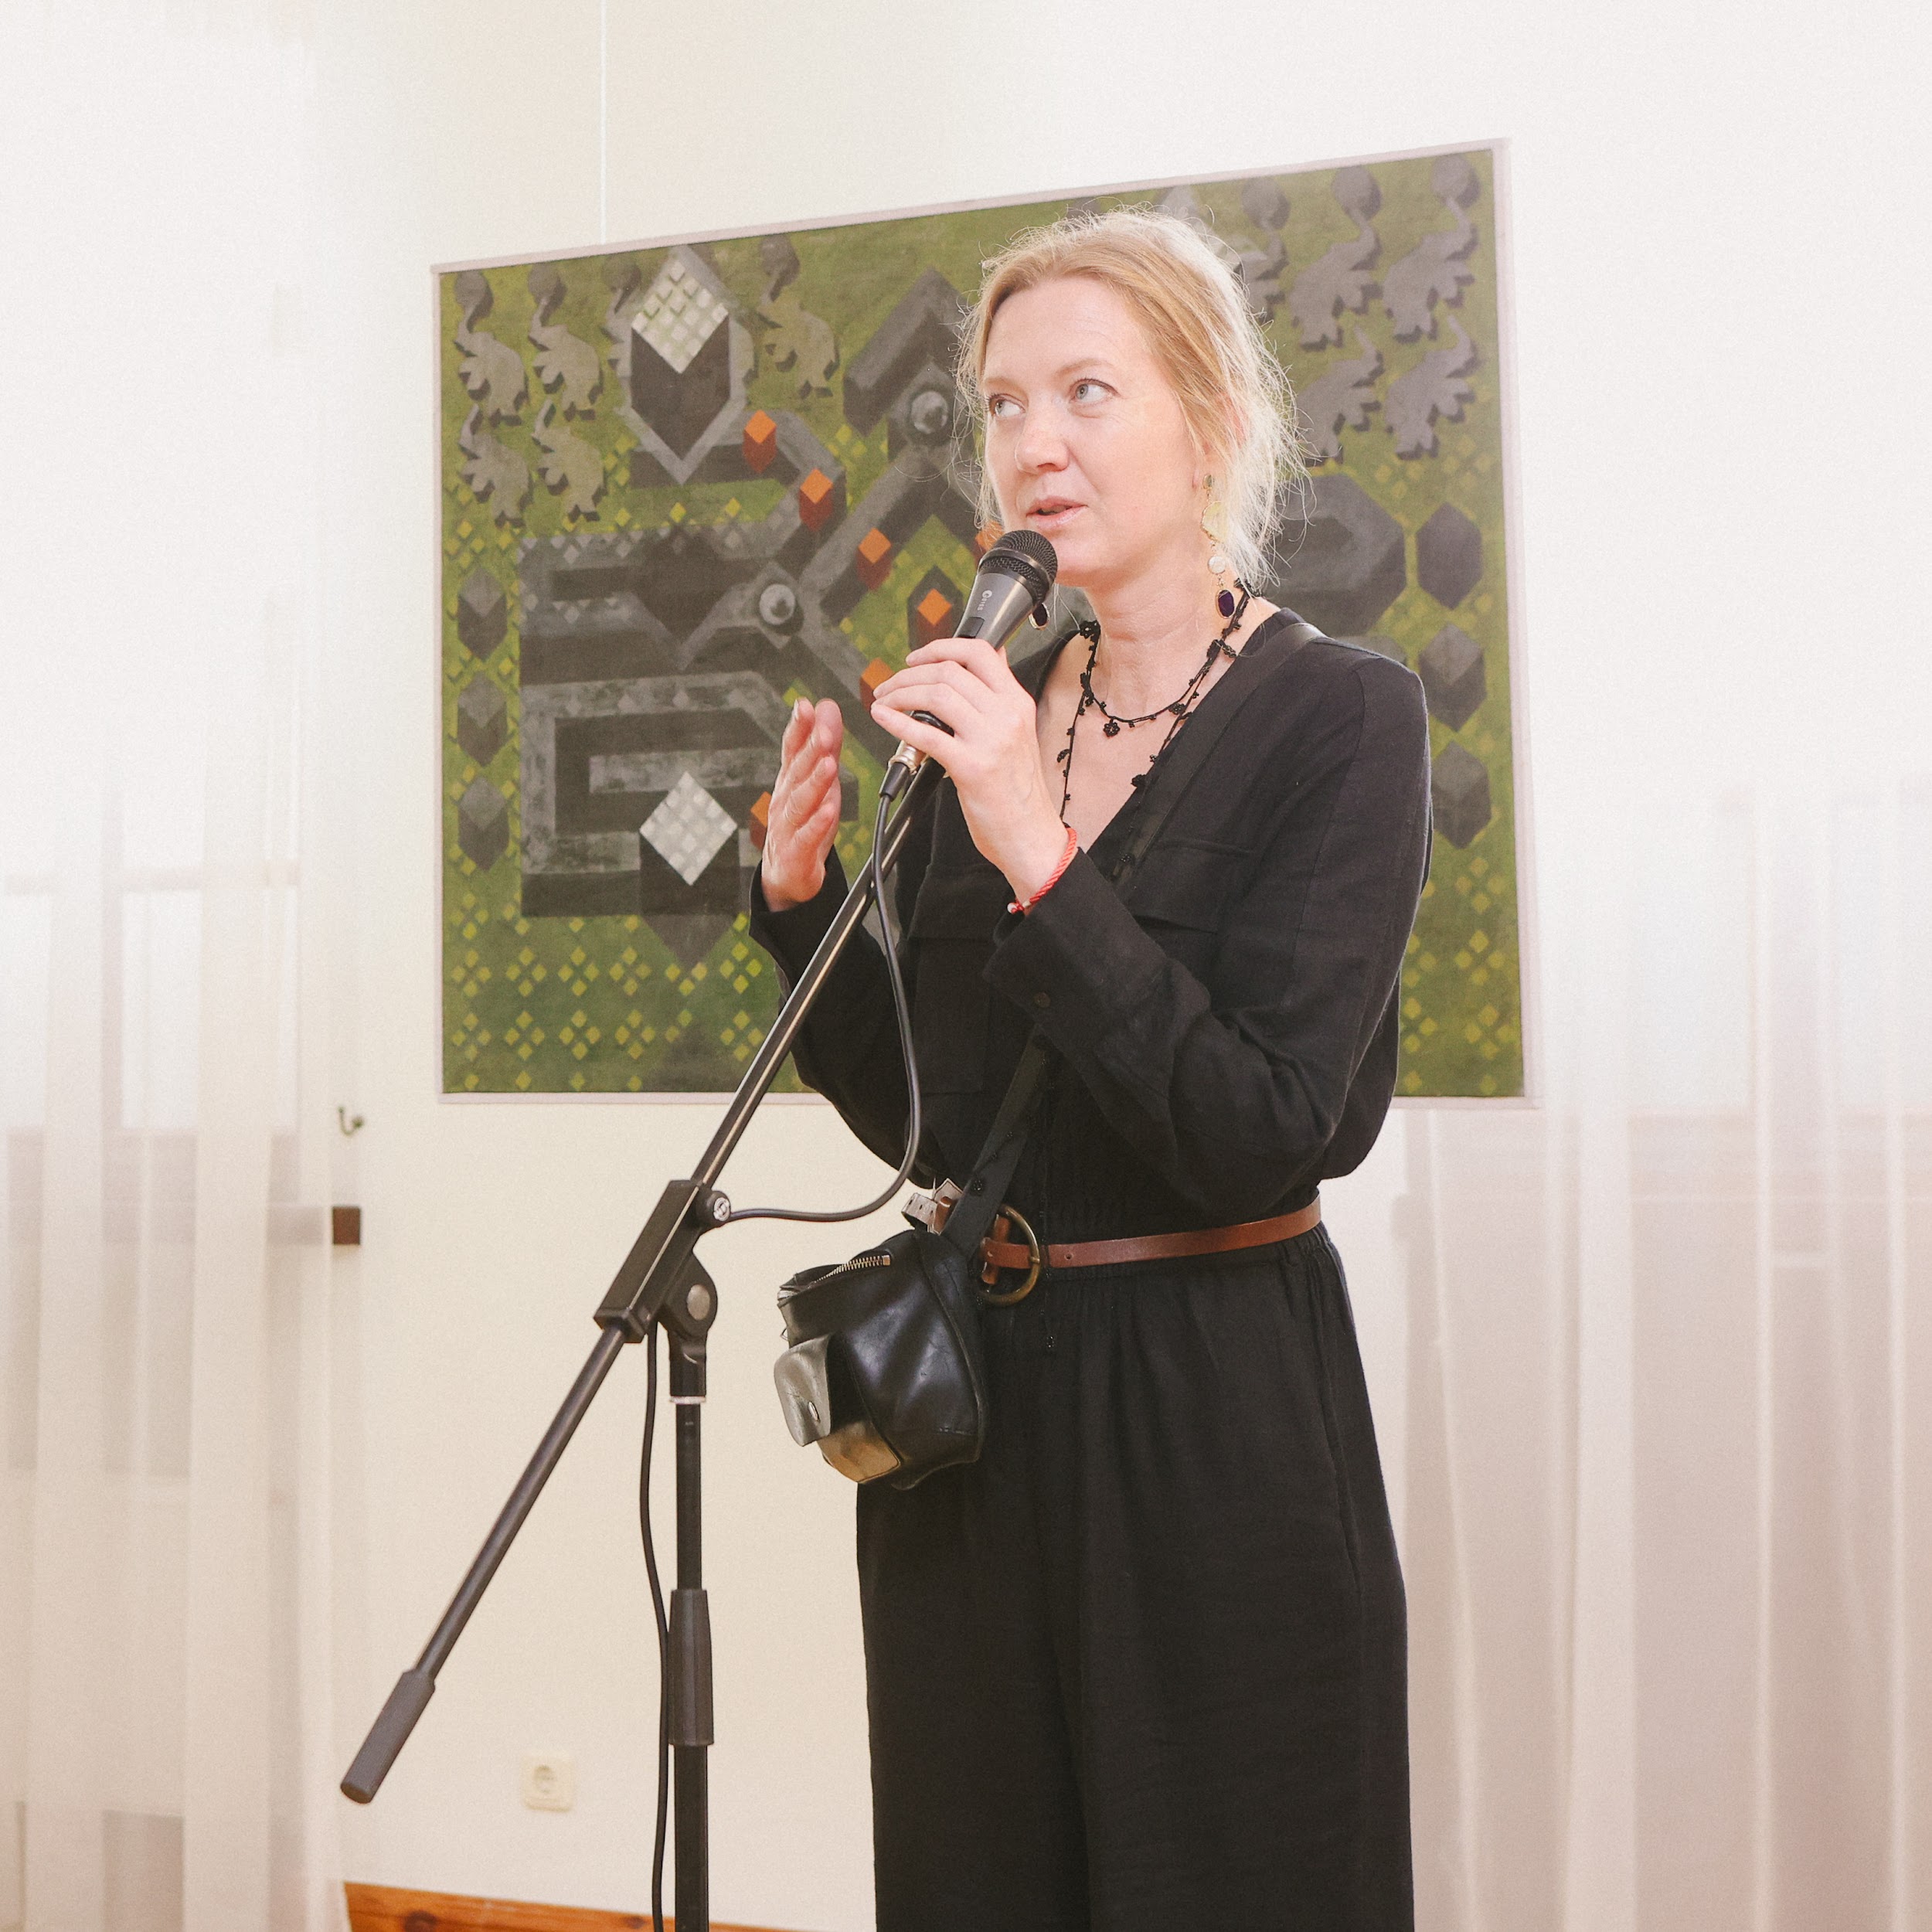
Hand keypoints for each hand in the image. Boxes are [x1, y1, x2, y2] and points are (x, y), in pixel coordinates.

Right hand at [761, 696, 844, 911]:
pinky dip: (817, 823)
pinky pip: (807, 837)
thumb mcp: (816, 779)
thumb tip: (826, 705)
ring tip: (829, 764)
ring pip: (801, 801)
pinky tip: (829, 811)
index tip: (804, 706)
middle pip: (797, 771)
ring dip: (814, 782)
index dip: (798, 727)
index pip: (791, 749)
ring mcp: (788, 826)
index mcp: (790, 779)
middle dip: (810, 749)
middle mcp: (785, 799)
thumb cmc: (803, 821)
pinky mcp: (796, 852)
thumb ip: (823, 744)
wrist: (787, 873)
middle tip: (824, 731)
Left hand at [869, 639, 1072, 902]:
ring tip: (884, 702)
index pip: (980, 652)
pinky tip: (883, 718)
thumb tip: (991, 659)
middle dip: (909, 673)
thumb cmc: (1017, 790)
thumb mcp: (1018, 732)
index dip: (941, 647)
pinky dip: (898, 722)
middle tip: (889, 685)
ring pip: (936, 695)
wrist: (1030, 834)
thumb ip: (998, 698)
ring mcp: (991, 740)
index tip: (916, 658)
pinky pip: (927, 734)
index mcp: (1017, 702)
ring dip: (900, 694)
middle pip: (950, 672)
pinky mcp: (972, 768)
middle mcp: (1007, 715)